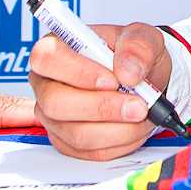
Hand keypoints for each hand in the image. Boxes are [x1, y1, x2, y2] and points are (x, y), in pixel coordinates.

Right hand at [28, 23, 171, 160]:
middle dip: (102, 108)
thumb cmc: (132, 56)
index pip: (47, 58)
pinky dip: (120, 142)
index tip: (112, 80)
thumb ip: (138, 45)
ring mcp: (53, 117)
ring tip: (143, 115)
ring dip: (118, 128)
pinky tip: (135, 127)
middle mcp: (47, 84)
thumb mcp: (143, 37)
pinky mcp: (67, 142)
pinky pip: (90, 152)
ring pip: (76, 133)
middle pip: (56, 103)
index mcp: (54, 49)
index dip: (78, 72)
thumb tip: (128, 71)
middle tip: (138, 105)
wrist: (143, 80)